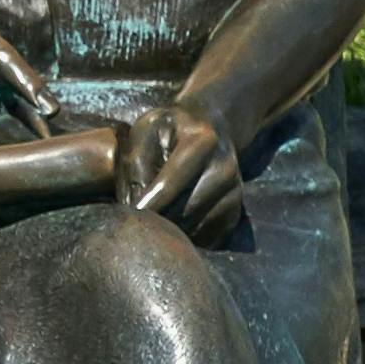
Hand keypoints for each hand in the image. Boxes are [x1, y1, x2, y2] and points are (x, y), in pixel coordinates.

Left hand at [121, 97, 247, 244]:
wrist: (209, 127)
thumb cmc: (167, 129)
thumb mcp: (145, 131)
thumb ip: (136, 163)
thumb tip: (134, 204)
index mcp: (203, 141)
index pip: (170, 183)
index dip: (147, 203)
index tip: (129, 216)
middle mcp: (225, 167)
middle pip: (184, 209)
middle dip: (157, 219)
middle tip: (136, 223)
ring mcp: (234, 191)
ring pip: (195, 227)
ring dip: (170, 230)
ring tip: (151, 222)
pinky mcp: (235, 212)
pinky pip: (207, 236)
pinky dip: (186, 236)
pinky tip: (171, 225)